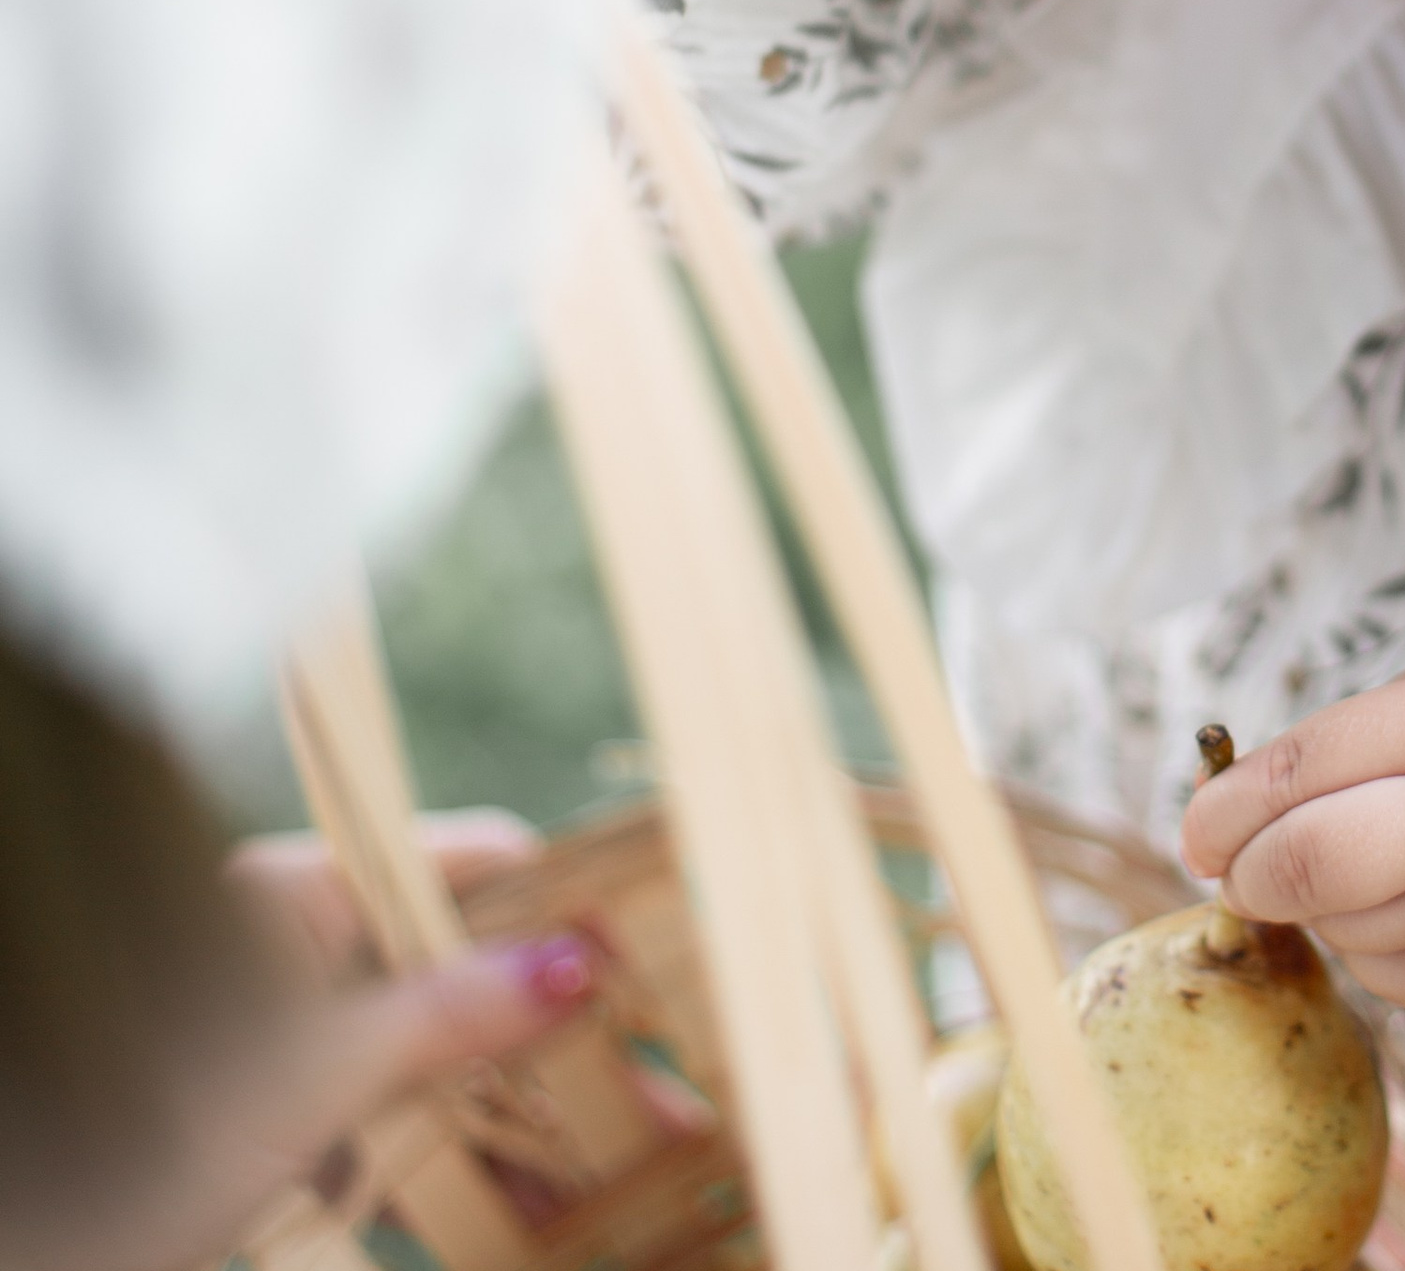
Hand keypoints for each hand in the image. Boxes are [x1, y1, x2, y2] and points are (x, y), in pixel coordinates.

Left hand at [55, 815, 596, 1270]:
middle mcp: (289, 952)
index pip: (460, 863)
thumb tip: (571, 966)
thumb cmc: (148, 1136)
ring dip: (511, 1111)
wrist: (32, 1244)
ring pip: (425, 1057)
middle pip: (455, 970)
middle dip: (552, 1030)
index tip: (641, 952)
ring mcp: (278, 1044)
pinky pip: (380, 1122)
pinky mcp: (264, 1128)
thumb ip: (448, 1015)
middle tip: (653, 1075)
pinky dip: (445, 1159)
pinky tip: (521, 1207)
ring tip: (612, 1159)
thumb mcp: (318, 1075)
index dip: (555, 903)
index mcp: (294, 894)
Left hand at [1177, 645, 1404, 1021]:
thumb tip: (1229, 806)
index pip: (1301, 769)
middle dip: (1242, 865)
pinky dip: (1369, 936)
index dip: (1224, 801)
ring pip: (1330, 923)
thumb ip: (1355, 735)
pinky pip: (1375, 969)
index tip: (1195, 822)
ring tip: (1379, 853)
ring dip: (1315, 898)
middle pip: (1301, 864)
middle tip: (1228, 858)